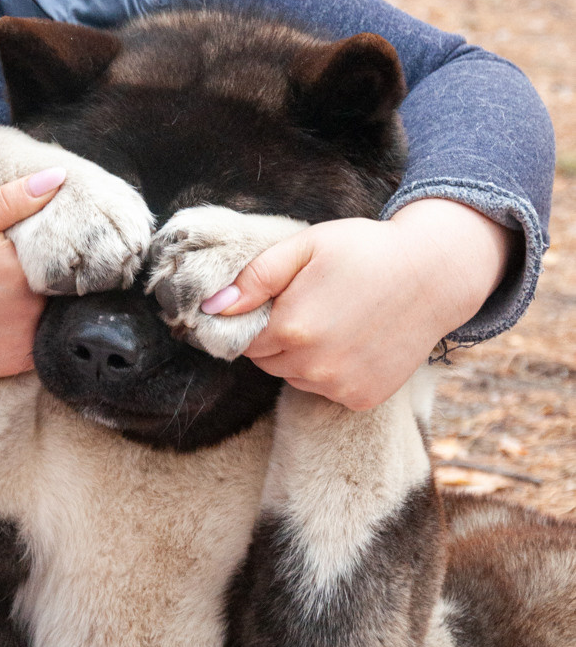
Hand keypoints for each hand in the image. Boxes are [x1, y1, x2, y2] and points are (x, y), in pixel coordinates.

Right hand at [0, 167, 66, 395]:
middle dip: (43, 262)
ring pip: (53, 305)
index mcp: (19, 263)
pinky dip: (30, 323)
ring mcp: (28, 336)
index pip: (58, 237)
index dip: (43, 230)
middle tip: (0, 261)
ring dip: (40, 294)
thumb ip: (7, 201)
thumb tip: (57, 178)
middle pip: (59, 273)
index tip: (17, 232)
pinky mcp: (19, 361)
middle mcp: (33, 302)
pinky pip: (41, 336)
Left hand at [199, 200, 513, 408]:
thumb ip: (254, 278)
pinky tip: (354, 341)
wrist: (434, 273)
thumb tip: (211, 309)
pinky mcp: (362, 399)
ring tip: (336, 319)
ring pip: (296, 377)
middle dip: (278, 336)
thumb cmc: (365, 251)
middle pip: (267, 361)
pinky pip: (327, 390)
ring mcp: (340, 387)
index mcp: (291, 328)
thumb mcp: (304, 246)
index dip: (256, 318)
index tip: (281, 299)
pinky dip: (332, 371)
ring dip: (303, 356)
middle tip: (312, 304)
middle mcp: (313, 367)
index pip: (242, 339)